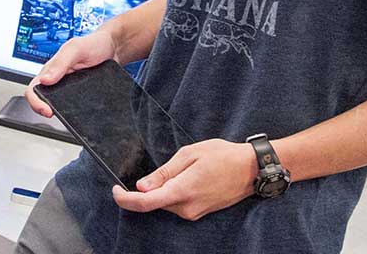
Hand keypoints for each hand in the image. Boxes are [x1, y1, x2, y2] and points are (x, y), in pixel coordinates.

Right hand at [24, 28, 116, 117]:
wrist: (113, 48)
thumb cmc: (94, 44)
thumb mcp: (76, 48)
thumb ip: (60, 62)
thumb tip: (44, 79)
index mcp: (51, 69)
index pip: (33, 88)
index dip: (35, 101)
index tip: (46, 110)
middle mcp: (58, 81)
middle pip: (42, 99)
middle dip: (44, 110)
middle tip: (53, 115)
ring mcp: (70, 89)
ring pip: (58, 105)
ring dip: (60, 113)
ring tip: (68, 117)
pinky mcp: (81, 95)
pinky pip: (74, 106)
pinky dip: (75, 113)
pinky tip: (81, 114)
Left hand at [112, 139, 256, 220]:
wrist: (251, 169)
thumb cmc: (222, 156)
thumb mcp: (189, 155)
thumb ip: (163, 173)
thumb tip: (141, 187)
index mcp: (182, 191)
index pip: (145, 203)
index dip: (125, 199)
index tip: (114, 189)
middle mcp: (187, 207)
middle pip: (154, 202)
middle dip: (148, 188)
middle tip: (165, 166)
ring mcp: (195, 212)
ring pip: (165, 203)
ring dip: (163, 188)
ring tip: (186, 168)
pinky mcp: (200, 213)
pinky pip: (177, 204)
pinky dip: (173, 192)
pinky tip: (188, 177)